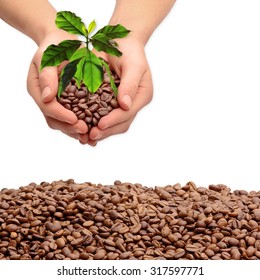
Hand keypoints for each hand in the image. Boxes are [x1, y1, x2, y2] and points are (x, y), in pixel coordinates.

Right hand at [27, 30, 93, 144]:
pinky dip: (83, 125)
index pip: (47, 107)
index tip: (75, 120)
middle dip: (70, 127)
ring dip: (76, 131)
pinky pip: (74, 118)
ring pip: (64, 123)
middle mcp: (46, 99)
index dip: (61, 115)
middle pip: (55, 120)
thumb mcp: (48, 55)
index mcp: (37, 89)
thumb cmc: (55, 46)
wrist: (65, 43)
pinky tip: (94, 131)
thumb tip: (47, 97)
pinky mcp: (69, 104)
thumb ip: (47, 75)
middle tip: (85, 131)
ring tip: (90, 137)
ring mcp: (57, 103)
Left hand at [89, 35, 152, 140]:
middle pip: (121, 123)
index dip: (114, 120)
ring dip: (100, 131)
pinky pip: (102, 115)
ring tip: (86, 137)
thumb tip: (126, 105)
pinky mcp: (109, 101)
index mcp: (141, 96)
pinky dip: (93, 122)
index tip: (100, 125)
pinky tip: (82, 127)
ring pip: (112, 123)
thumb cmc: (129, 50)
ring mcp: (120, 104)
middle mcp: (132, 103)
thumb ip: (130, 84)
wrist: (119, 41)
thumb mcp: (133, 64)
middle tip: (91, 136)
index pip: (128, 113)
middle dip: (106, 131)